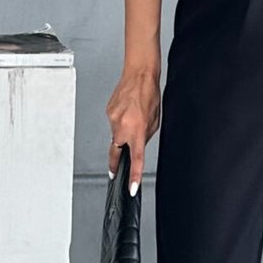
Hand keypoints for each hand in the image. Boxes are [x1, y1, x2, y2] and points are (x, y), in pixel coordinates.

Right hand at [106, 67, 159, 193]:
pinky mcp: (108, 112)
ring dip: (124, 131)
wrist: (139, 74)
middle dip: (115, 163)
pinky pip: (114, 122)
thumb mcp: (154, 121)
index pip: (135, 159)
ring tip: (133, 116)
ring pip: (116, 134)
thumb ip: (145, 136)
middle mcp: (122, 127)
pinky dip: (121, 120)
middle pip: (116, 152)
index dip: (133, 175)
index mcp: (137, 131)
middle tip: (114, 171)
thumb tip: (137, 144)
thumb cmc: (149, 95)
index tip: (131, 188)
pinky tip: (127, 109)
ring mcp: (112, 120)